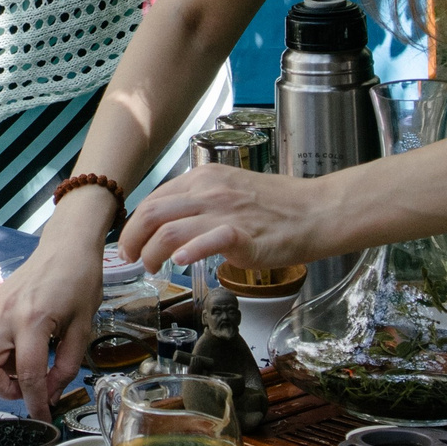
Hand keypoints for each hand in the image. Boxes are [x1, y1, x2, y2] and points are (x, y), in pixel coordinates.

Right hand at [0, 243, 105, 417]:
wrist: (66, 245)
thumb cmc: (80, 281)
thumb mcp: (83, 328)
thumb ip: (67, 366)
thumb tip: (52, 393)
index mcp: (32, 321)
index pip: (27, 374)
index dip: (36, 402)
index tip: (43, 419)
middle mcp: (5, 314)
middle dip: (2, 389)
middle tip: (27, 390)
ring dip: (0, 372)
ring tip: (28, 367)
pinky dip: (0, 354)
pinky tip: (23, 349)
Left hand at [117, 164, 333, 272]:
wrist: (316, 211)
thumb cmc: (277, 206)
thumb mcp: (230, 190)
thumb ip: (201, 202)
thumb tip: (172, 223)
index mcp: (203, 178)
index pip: (154, 199)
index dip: (135, 224)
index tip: (131, 241)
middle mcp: (208, 191)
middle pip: (151, 213)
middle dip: (131, 239)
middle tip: (130, 258)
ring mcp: (224, 211)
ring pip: (168, 230)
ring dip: (151, 252)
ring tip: (152, 267)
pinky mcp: (242, 234)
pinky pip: (206, 241)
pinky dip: (187, 251)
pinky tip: (178, 262)